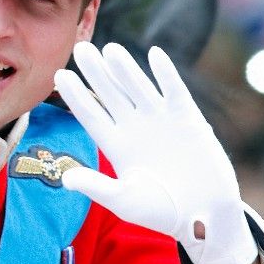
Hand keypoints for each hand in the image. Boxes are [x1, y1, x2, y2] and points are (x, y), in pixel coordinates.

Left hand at [52, 42, 258, 263]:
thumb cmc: (162, 213)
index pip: (91, 114)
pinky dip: (166, 74)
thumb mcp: (125, 201)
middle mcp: (135, 128)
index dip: (76, 96)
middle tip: (79, 47)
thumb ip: (97, 187)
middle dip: (95, 72)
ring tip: (109, 48)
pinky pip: (174, 91)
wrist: (204, 216)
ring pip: (138, 88)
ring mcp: (160, 121)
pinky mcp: (187, 119)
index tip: (59, 76)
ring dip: (125, 68)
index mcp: (116, 146)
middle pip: (110, 94)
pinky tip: (155, 54)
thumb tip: (66, 178)